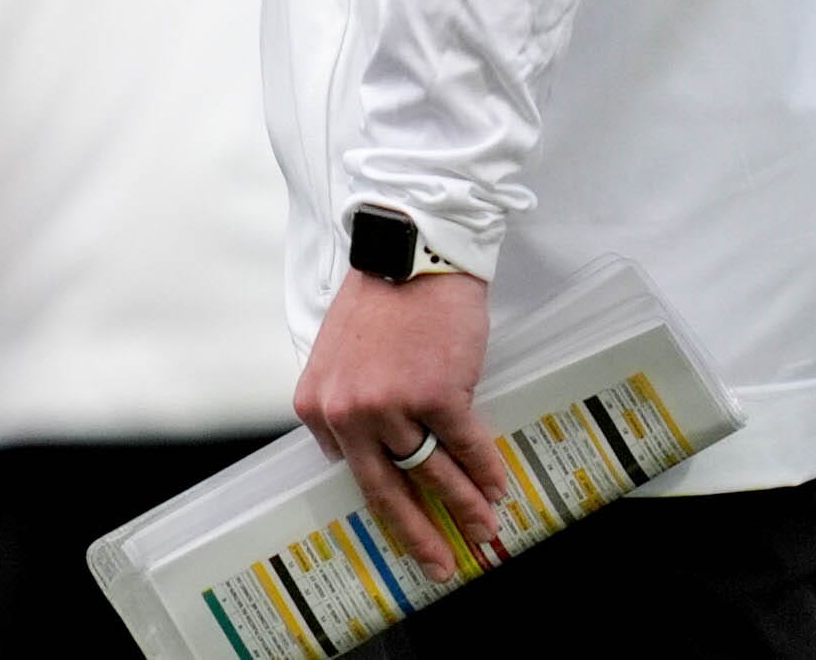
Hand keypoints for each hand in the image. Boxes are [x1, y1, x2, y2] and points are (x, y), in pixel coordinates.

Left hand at [296, 270, 515, 586]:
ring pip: (431, 473)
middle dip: (417, 533)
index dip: (385, 500)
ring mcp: (390, 406)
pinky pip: (466, 446)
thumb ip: (353, 403)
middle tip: (439, 564)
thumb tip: (385, 451)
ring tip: (485, 531)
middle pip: (385, 489)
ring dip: (464, 507)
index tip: (406, 527)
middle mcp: (346, 413)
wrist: (413, 251)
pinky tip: (499, 488)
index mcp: (317, 406)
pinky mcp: (435, 395)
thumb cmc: (383, 299)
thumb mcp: (342, 354)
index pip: (352, 469)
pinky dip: (486, 470)